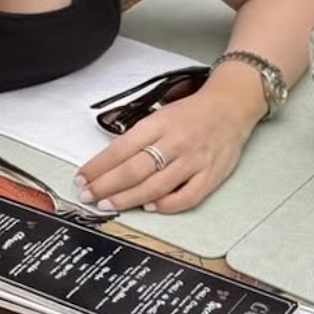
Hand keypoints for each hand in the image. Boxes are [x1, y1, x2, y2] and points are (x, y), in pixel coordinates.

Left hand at [74, 87, 261, 213]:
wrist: (231, 106)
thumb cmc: (192, 112)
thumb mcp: (160, 115)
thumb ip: (139, 137)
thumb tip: (109, 162)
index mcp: (158, 124)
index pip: (120, 148)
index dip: (98, 166)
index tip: (82, 178)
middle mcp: (174, 142)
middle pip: (134, 169)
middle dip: (106, 185)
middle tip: (89, 195)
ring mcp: (193, 160)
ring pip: (155, 185)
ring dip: (128, 198)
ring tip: (109, 205)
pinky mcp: (211, 175)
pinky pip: (187, 196)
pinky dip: (167, 204)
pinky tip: (150, 207)